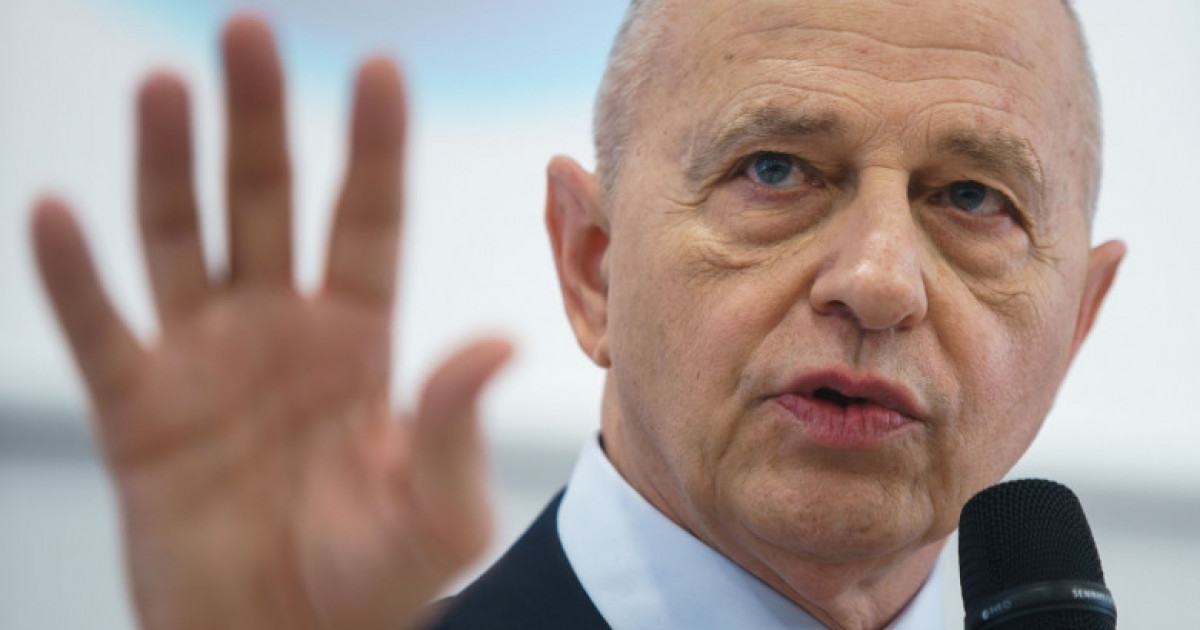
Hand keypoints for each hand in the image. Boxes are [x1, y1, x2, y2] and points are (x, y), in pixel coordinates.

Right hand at [31, 15, 509, 629]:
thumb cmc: (371, 582)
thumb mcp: (436, 511)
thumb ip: (454, 426)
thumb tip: (494, 342)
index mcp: (360, 340)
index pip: (368, 221)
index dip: (373, 148)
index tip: (378, 69)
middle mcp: (280, 330)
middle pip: (266, 203)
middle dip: (259, 121)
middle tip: (247, 32)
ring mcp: (204, 361)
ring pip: (179, 240)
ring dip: (166, 166)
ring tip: (163, 87)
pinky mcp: (138, 411)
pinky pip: (98, 330)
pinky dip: (73, 277)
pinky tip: (54, 212)